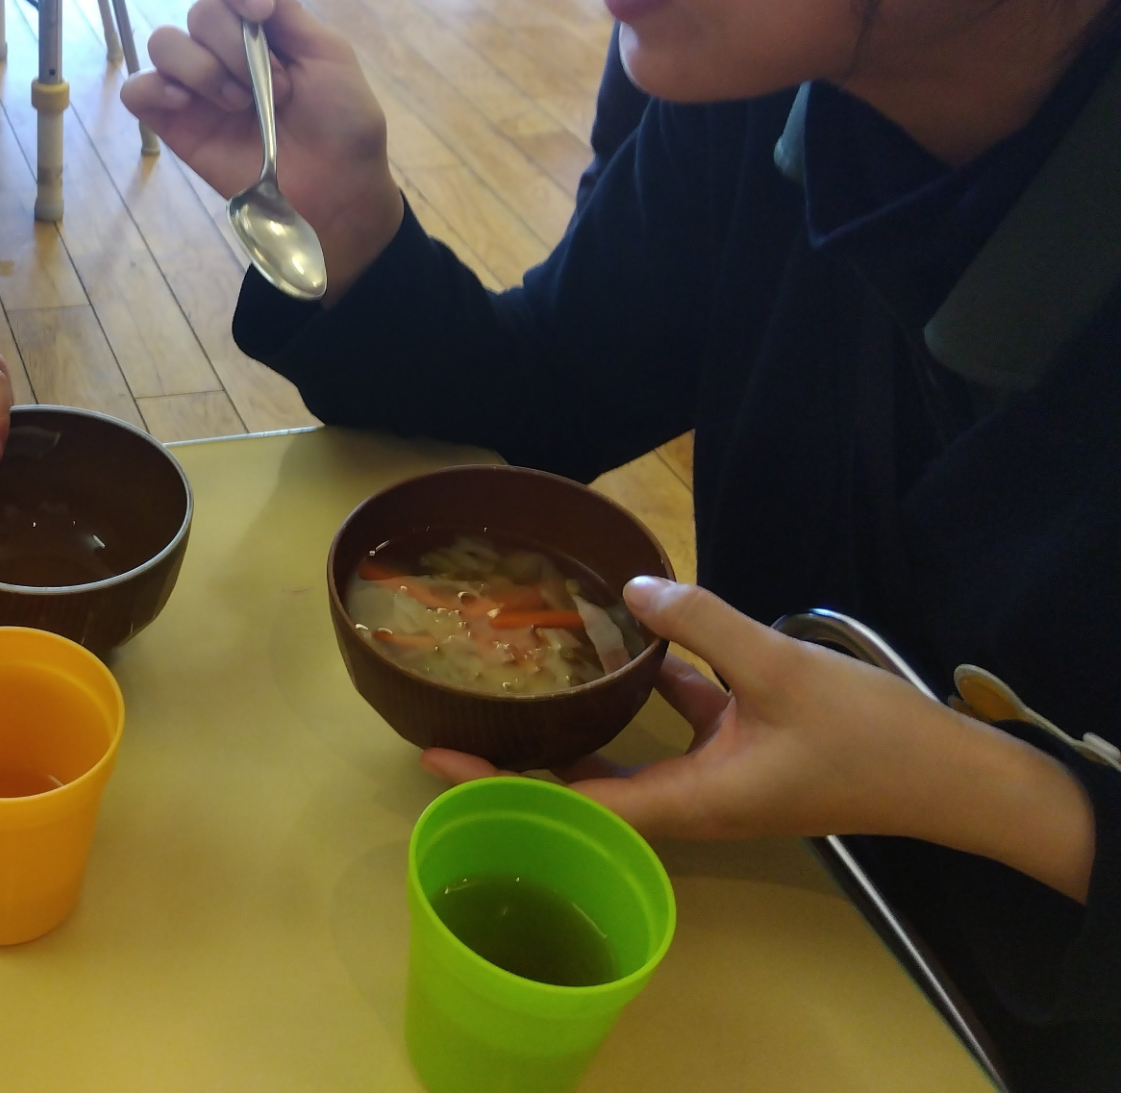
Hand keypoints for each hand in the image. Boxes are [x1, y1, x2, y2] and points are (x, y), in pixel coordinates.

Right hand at [120, 0, 405, 299]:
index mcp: (258, 24)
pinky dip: (155, 88)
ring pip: (164, 42)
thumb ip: (287, 7)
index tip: (262, 12)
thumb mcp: (327, 56)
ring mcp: (195, 86)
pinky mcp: (174, 124)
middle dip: (235, 44)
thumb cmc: (343, 124)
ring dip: (205, 68)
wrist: (338, 192)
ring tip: (241, 106)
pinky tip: (187, 104)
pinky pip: (138, 90)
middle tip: (276, 89)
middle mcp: (220, 48)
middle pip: (197, 10)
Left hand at [420, 577, 1096, 900]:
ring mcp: (717, 775)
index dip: (503, 783)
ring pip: (627, 753)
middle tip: (453, 723)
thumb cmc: (867, 740)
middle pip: (585, 787)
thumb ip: (703, 626)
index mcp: (690, 801)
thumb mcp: (779, 672)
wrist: (953, 776)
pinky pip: (677, 721)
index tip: (437, 760)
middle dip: (520, 761)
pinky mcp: (745, 747)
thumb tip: (633, 588)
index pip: (574, 803)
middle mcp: (691, 798)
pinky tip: (629, 635)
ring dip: (577, 726)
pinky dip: (648, 688)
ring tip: (520, 685)